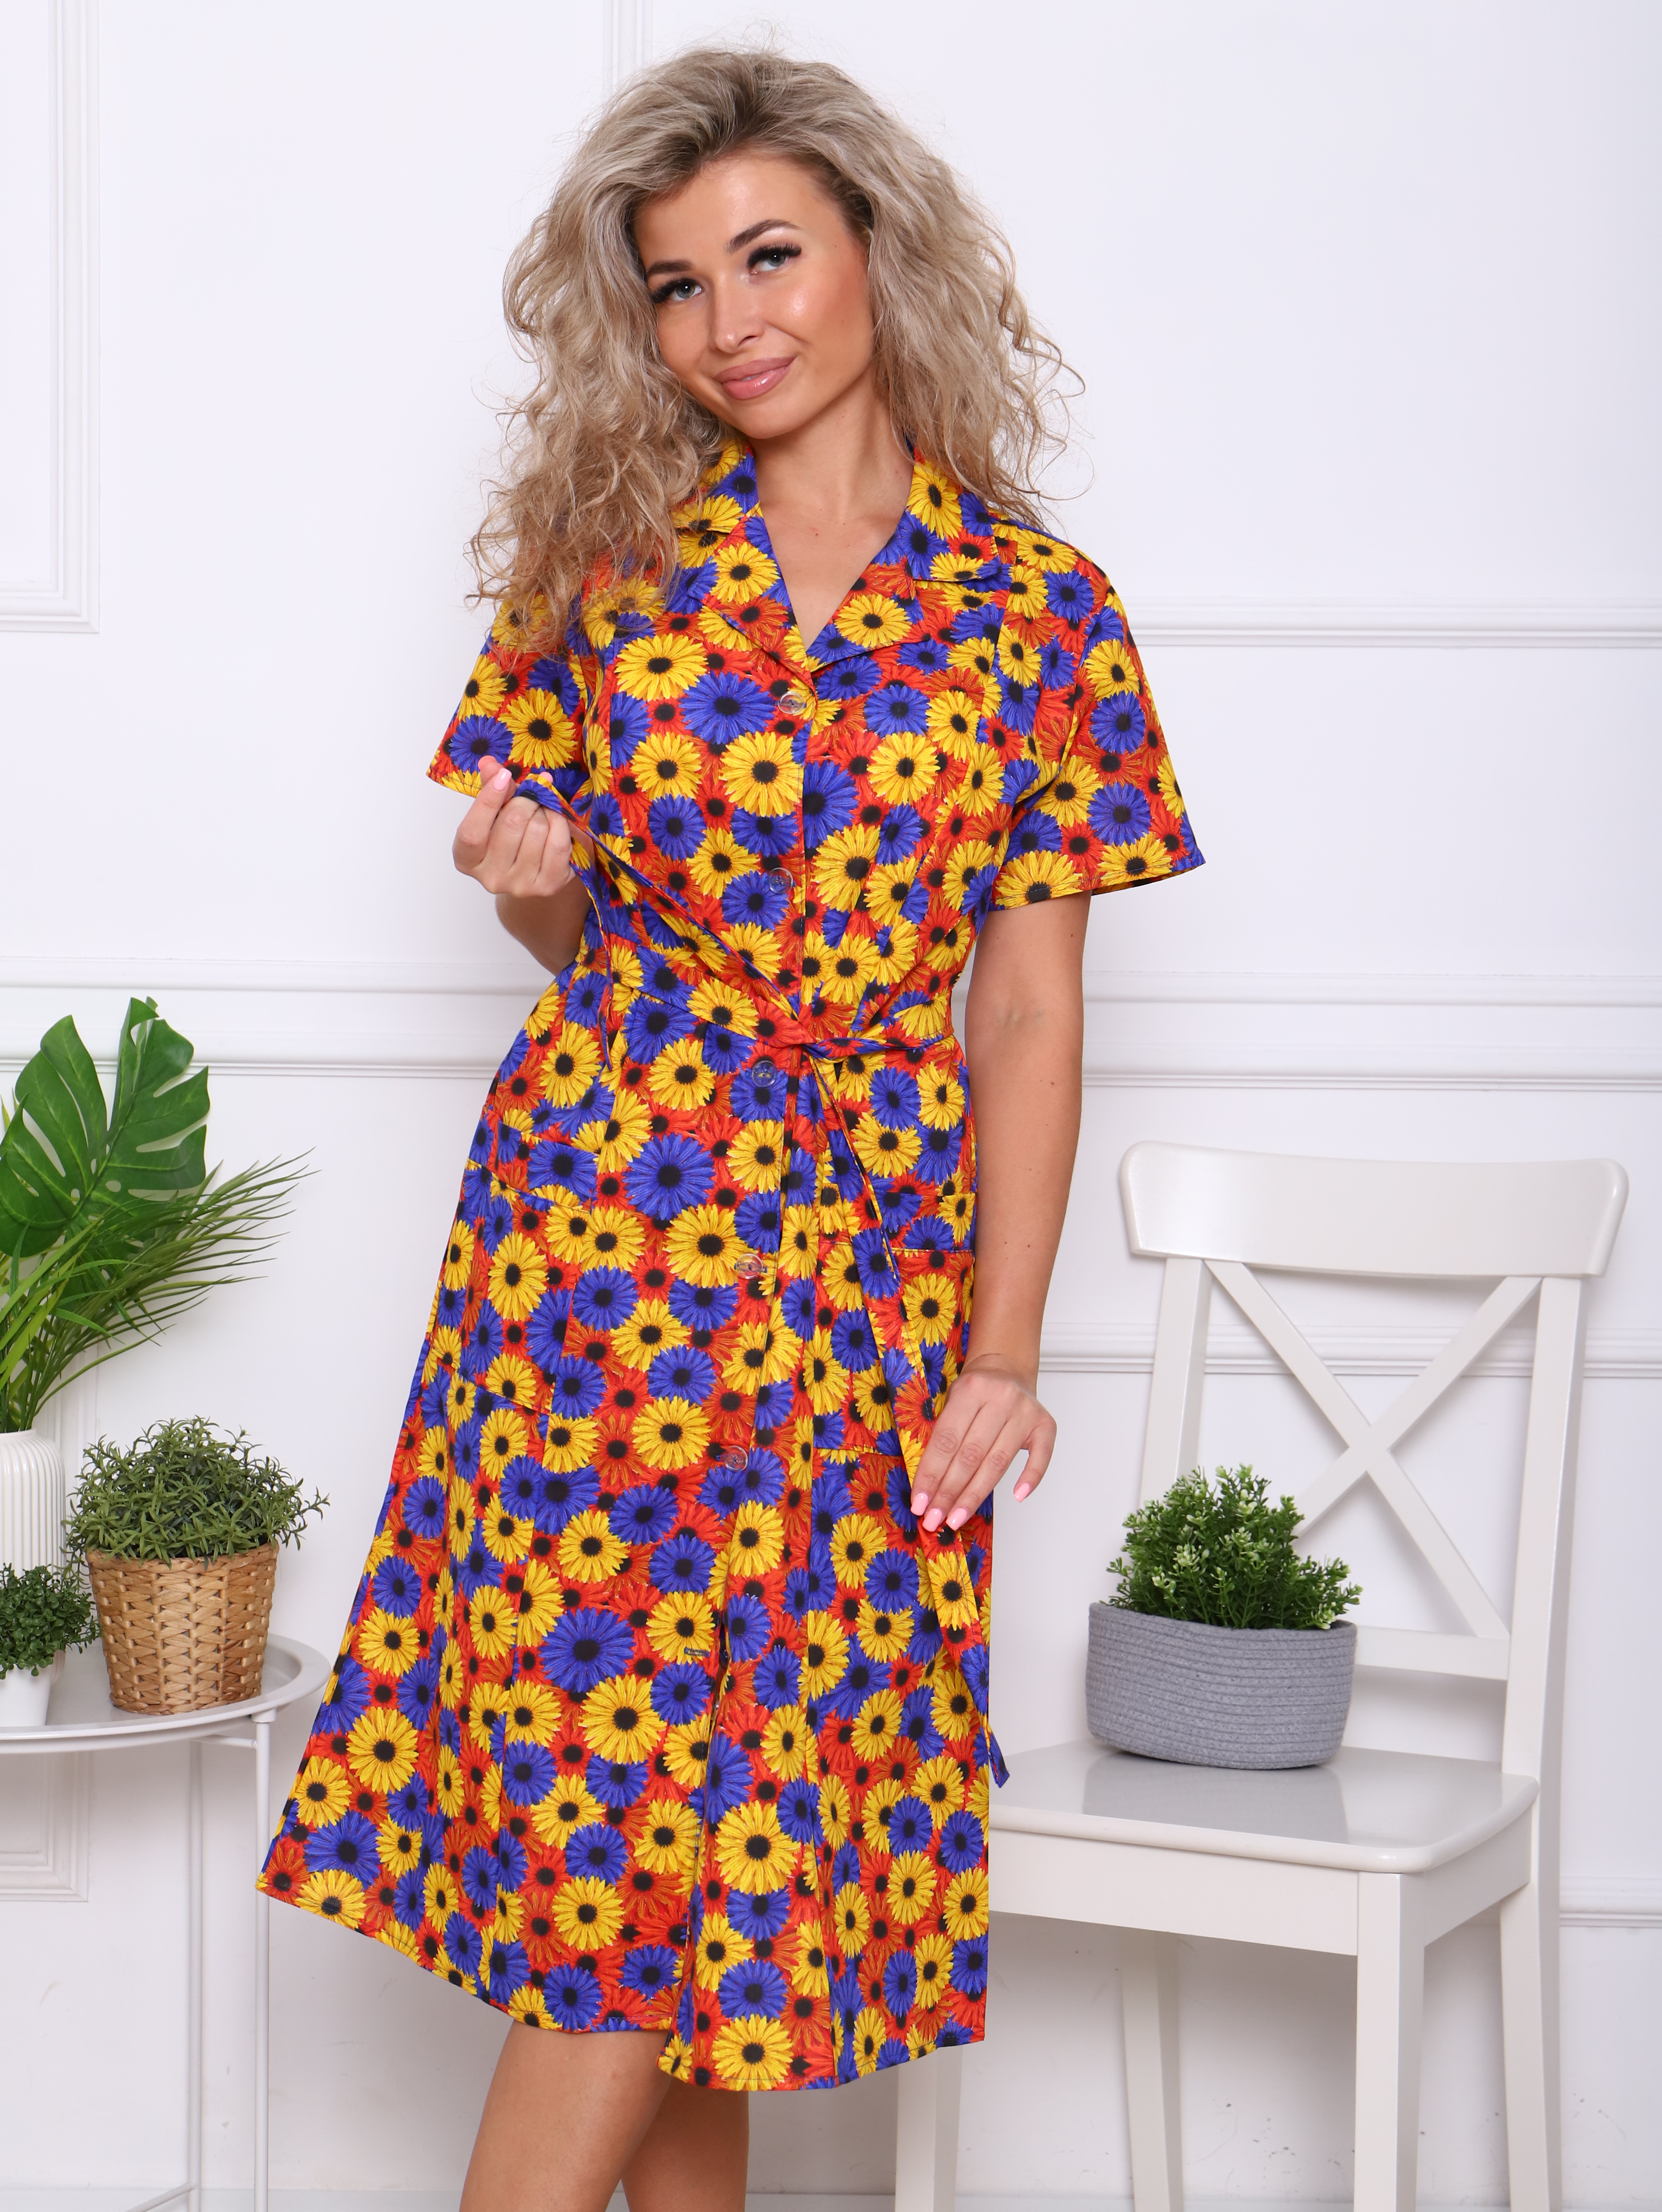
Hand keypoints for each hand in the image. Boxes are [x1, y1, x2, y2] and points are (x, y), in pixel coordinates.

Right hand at [453, 759, 572, 898]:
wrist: (535, 870)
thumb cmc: (508, 836)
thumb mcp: (494, 813)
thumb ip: (491, 788)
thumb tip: (489, 764)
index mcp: (467, 859)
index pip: (472, 832)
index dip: (489, 800)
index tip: (504, 775)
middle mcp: (491, 878)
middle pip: (511, 824)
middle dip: (525, 800)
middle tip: (532, 793)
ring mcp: (520, 885)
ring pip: (537, 831)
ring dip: (544, 811)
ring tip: (542, 811)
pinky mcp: (548, 886)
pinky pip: (558, 844)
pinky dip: (561, 825)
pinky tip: (557, 820)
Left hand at [910, 1353, 1056, 1533]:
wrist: (1006, 1368)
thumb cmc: (975, 1391)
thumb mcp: (951, 1400)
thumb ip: (942, 1435)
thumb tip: (926, 1486)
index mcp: (971, 1389)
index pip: (947, 1441)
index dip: (931, 1475)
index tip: (919, 1503)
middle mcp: (1001, 1398)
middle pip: (970, 1455)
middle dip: (949, 1492)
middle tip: (935, 1519)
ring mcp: (1026, 1412)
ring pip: (997, 1462)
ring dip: (974, 1496)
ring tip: (956, 1518)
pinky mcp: (1046, 1424)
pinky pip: (1041, 1457)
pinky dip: (1030, 1478)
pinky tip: (1016, 1497)